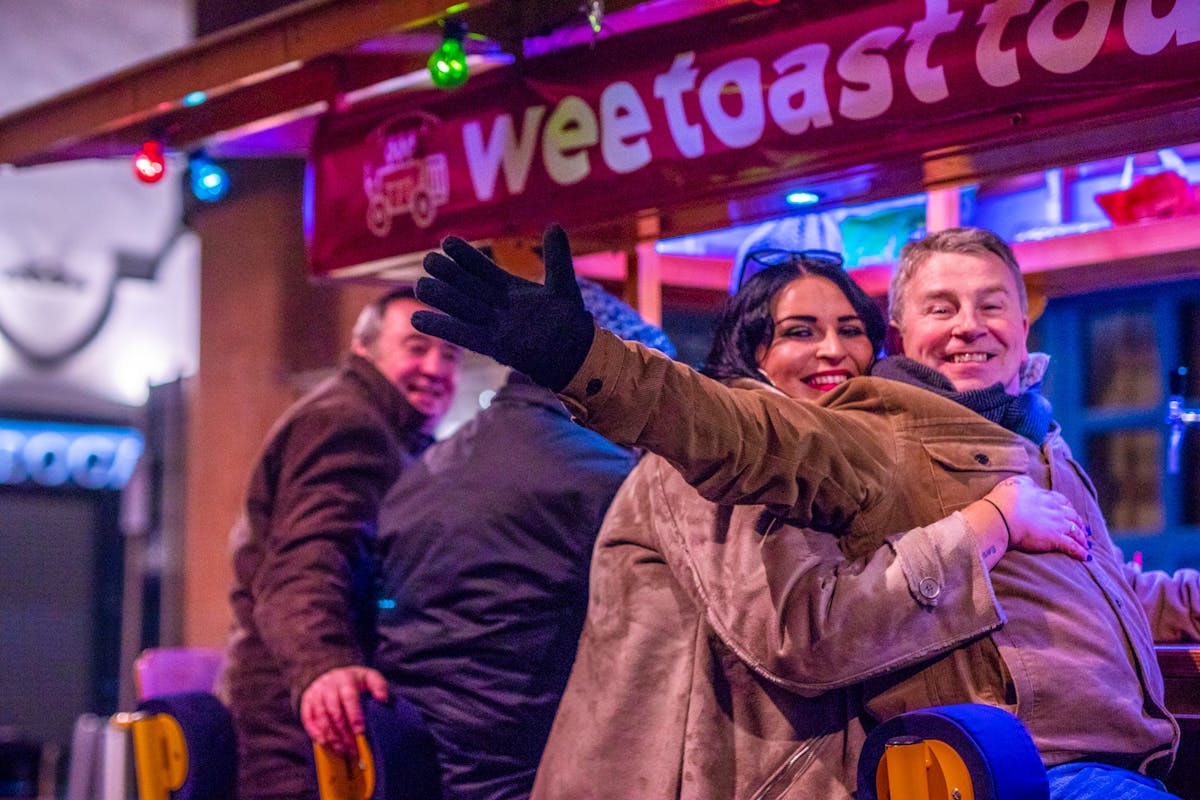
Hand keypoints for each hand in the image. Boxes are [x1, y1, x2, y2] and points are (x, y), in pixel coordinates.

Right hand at [300, 666, 388, 757]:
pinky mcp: (306, 703)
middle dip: (344, 733)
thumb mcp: (369, 677)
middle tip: (353, 748)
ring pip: (321, 719)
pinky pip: (308, 721)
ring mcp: (315, 694)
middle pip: (334, 712)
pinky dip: (316, 734)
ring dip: (332, 737)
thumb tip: (383, 698)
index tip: (360, 732)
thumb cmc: (354, 680)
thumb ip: (378, 685)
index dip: (354, 716)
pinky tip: (327, 745)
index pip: (349, 697)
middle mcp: (328, 686)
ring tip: (343, 751)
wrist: (331, 675)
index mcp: (345, 679)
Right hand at [414, 224, 594, 391]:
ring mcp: (495, 326)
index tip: (446, 241)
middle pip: (469, 287)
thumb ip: (556, 256)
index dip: (466, 256)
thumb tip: (554, 225)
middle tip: (428, 260)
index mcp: (511, 290)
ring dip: (442, 299)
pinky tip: (418, 319)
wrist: (575, 354)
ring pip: (463, 309)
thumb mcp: (562, 284)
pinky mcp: (495, 346)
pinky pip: (464, 336)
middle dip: (449, 275)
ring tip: (419, 286)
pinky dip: (443, 328)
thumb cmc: (568, 321)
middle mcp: (498, 307)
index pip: (483, 269)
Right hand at [986, 476, 1090, 560]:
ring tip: (1086, 545)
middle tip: (1085, 530)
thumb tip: (1031, 484)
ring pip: (1076, 531)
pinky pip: (1072, 546)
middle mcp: (1055, 509)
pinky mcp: (1055, 539)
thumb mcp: (1015, 483)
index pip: (1062, 501)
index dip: (1068, 508)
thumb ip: (1026, 483)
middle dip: (1080, 524)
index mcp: (1045, 496)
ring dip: (1082, 538)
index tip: (1071, 512)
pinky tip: (1085, 557)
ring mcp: (1057, 524)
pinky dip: (1080, 552)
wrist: (1001, 516)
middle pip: (1073, 516)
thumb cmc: (1004, 500)